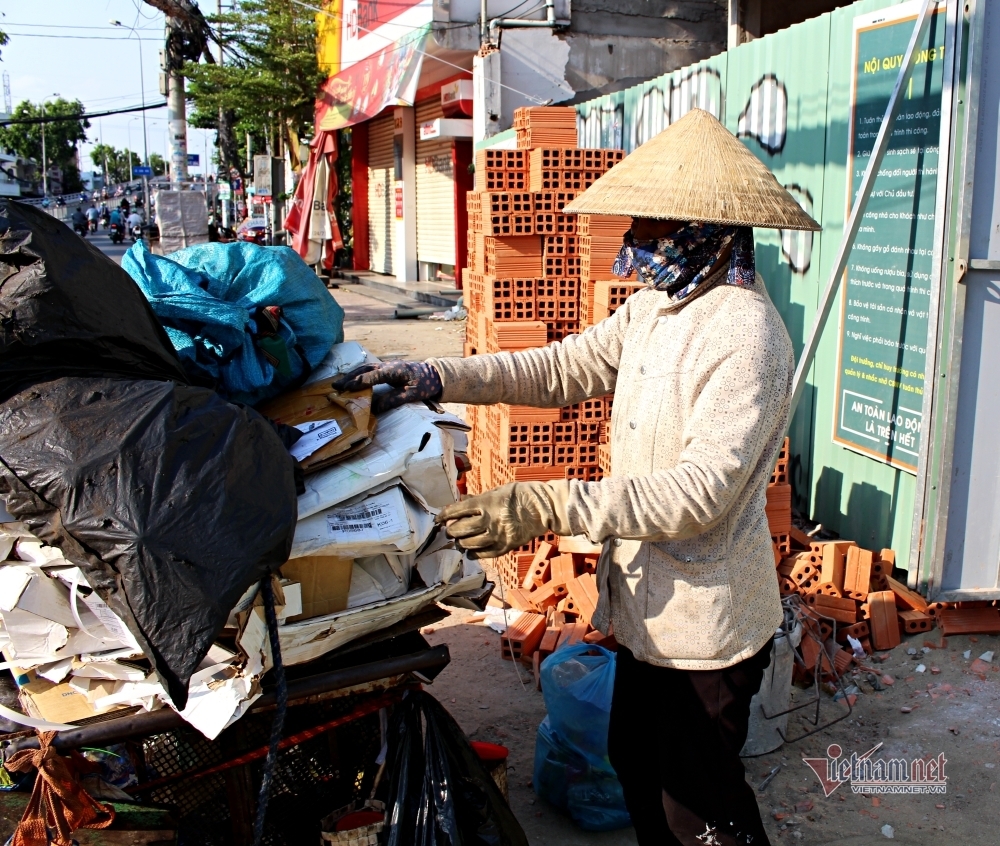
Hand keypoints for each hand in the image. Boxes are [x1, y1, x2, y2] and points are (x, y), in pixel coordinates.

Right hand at [331, 361, 441, 413]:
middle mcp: (388, 365)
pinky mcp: (386, 368)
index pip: (373, 375)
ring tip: (338, 384)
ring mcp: (386, 365)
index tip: (346, 388)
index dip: (359, 382)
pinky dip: (358, 374)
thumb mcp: (412, 394)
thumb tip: (375, 409)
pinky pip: (369, 370)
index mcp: (394, 370)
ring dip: (351, 375)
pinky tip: (351, 381)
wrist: (434, 374)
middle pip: (365, 369)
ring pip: (365, 368)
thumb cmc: (425, 384)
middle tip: (335, 386)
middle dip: (349, 377)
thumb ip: (393, 400)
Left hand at [435, 481, 572, 558]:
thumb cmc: (521, 495)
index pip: (458, 510)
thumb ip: (478, 499)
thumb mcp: (498, 491)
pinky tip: (470, 551)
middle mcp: (489, 520)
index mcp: (486, 502)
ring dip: (461, 543)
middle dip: (451, 531)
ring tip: (460, 540)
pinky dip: (473, 554)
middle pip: (460, 529)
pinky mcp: (505, 546)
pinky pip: (483, 554)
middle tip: (450, 530)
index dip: (444, 516)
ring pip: (469, 544)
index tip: (438, 519)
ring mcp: (497, 535)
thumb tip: (460, 502)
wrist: (544, 508)